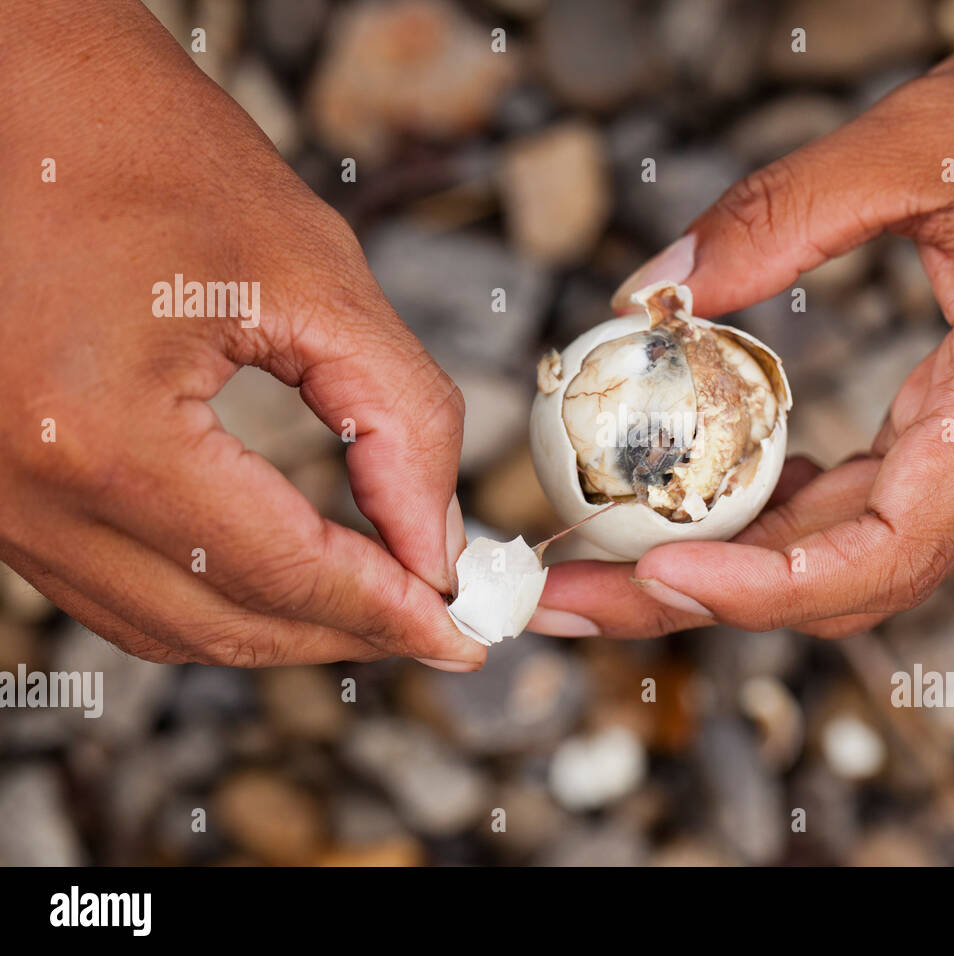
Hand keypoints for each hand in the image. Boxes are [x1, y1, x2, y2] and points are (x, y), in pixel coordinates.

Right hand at [0, 1, 483, 668]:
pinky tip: (283, 578)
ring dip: (280, 629)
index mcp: (99, 432)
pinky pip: (114, 590)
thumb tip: (437, 545)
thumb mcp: (313, 275)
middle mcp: (26, 490)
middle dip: (346, 632)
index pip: (278, 571)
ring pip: (164, 626)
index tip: (465, 628)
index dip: (387, 612)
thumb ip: (399, 420)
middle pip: (221, 623)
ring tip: (377, 607)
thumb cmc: (156, 157)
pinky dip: (211, 600)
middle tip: (439, 626)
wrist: (22, 103)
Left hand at [530, 0, 953, 638]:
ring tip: (610, 558)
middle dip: (703, 596)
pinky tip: (706, 491)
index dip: (762, 588)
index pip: (884, 557)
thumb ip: (779, 216)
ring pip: (852, 551)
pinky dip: (785, 510)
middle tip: (573, 591)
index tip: (653, 574)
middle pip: (844, 579)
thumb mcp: (920, 143)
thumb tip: (653, 291)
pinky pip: (873, 500)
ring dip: (732, 564)